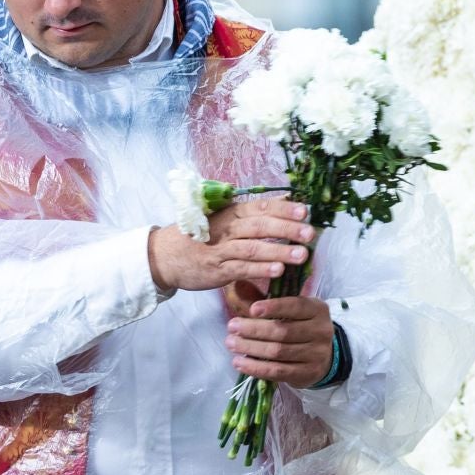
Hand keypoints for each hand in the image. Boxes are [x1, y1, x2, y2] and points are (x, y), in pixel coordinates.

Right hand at [149, 198, 314, 294]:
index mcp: (231, 213)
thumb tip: (286, 203)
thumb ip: (253, 213)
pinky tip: (279, 271)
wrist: (165, 256)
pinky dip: (261, 270)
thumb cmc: (200, 236)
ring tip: (302, 254)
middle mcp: (226, 228)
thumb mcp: (224, 219)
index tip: (305, 211)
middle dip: (287, 229)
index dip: (283, 209)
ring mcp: (220, 250)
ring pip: (253, 248)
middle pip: (260, 226)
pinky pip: (242, 269)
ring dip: (279, 251)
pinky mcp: (217, 270)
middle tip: (310, 233)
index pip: (260, 207)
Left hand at [227, 296, 334, 386]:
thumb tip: (238, 286)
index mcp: (317, 310)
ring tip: (231, 343)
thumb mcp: (290, 310)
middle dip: (254, 329)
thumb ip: (266, 301)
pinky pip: (278, 371)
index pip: (296, 306)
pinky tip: (239, 362)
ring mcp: (316, 354)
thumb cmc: (300, 326)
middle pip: (284, 331)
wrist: (322, 356)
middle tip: (232, 327)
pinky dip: (256, 367)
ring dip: (251, 348)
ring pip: (279, 351)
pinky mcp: (309, 373)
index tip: (252, 309)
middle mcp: (321, 331)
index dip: (274, 307)